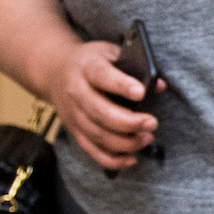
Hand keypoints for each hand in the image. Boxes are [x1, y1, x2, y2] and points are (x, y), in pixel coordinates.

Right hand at [50, 40, 158, 169]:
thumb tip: (159, 86)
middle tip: (151, 123)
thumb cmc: (91, 63)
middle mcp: (76, 92)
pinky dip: (112, 159)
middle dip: (128, 122)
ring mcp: (73, 115)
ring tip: (147, 137)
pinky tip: (131, 158)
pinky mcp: (75, 131)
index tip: (141, 93)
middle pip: (99, 112)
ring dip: (125, 142)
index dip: (121, 85)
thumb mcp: (110, 54)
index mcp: (86, 67)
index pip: (102, 76)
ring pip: (97, 135)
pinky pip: (92, 150)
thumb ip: (134, 67)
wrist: (54, 73)